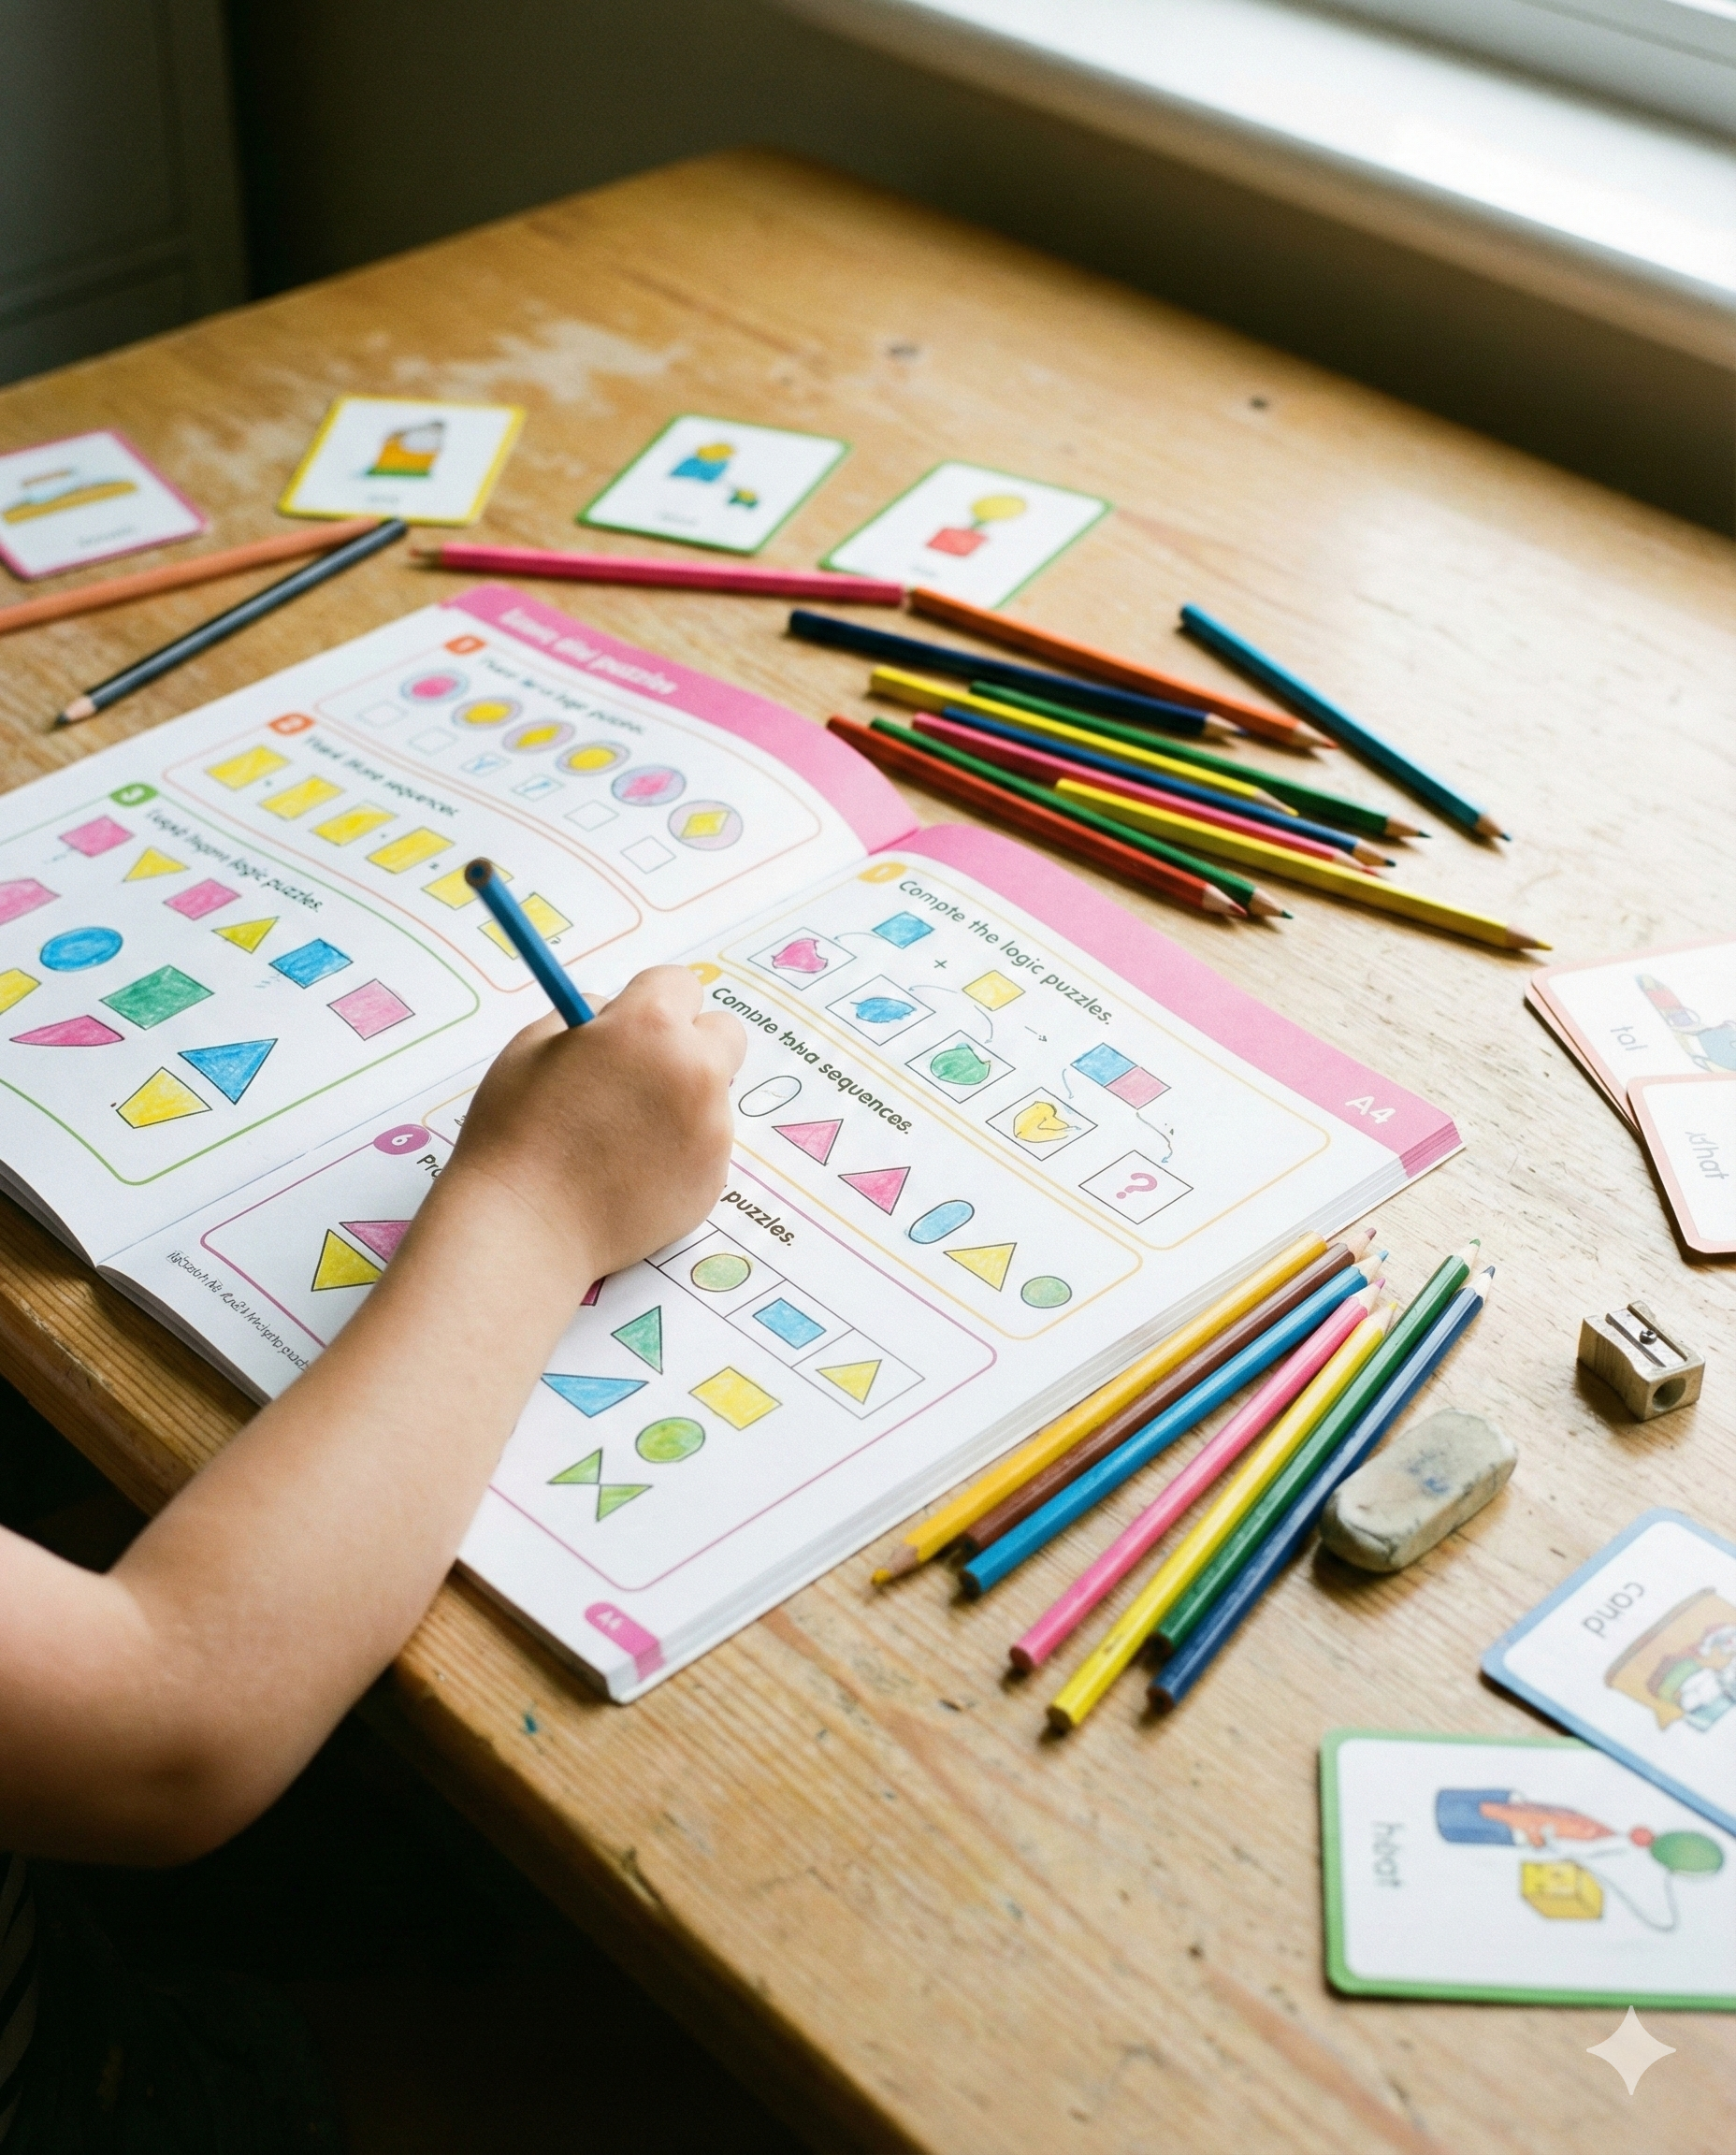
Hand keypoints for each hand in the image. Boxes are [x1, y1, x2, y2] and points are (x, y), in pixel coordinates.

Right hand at [424, 966, 744, 1299]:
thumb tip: (613, 1011)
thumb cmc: (516, 1132)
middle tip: (642, 1071)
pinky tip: (629, 1170)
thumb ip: (584, 1017)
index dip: (650, 1001)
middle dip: (690, 1043)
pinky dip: (679, 1151)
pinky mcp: (714, 1178)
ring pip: (713, 1094)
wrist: (526, 1225)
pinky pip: (706, 1146)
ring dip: (681, 1101)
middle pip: (723, 1034)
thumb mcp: (532, 1046)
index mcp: (650, 1026)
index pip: (680, 983)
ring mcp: (712, 1129)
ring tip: (620, 1134)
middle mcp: (694, 1072)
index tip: (629, 1024)